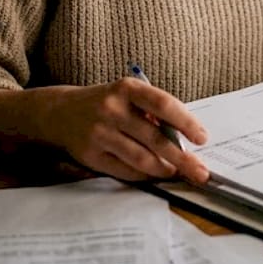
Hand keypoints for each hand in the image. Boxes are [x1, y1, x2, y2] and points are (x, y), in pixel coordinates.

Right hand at [0, 79, 210, 182]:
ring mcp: (99, 133)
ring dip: (164, 169)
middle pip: (155, 138)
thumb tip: (184, 139)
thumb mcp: (128, 95)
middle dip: (182, 158)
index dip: (186, 122)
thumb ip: (153, 112)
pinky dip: (144, 175)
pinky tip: (155, 175)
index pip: (164, 104)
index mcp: (126, 88)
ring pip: (141, 158)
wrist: (60, 112)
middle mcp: (111, 109)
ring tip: (178, 173)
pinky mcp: (90, 154)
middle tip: (200, 170)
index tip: (202, 138)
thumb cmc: (106, 103)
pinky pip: (124, 170)